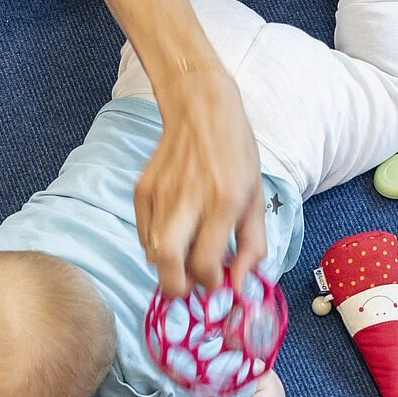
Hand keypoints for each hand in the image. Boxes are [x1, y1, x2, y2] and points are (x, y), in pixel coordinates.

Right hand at [135, 58, 266, 297]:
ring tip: (186, 256)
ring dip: (169, 266)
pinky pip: (144, 235)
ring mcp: (160, 195)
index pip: (205, 264)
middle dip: (178, 287)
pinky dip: (157, 245)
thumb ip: (252, 246)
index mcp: (223, 203)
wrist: (201, 109)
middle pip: (168, 264)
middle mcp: (188, 200)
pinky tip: (175, 233)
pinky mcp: (142, 191)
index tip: (216, 282)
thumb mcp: (256, 199)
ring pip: (153, 254)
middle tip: (190, 286)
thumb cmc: (235, 154)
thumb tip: (238, 284)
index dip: (210, 283)